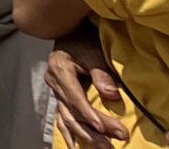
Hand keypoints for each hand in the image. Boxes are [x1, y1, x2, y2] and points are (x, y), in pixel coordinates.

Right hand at [44, 30, 131, 145]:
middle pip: (73, 112)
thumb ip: (100, 72)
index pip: (74, 97)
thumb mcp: (92, 51)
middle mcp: (54, 83)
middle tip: (114, 143)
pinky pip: (62, 119)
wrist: (68, 32)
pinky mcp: (60, 97)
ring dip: (85, 136)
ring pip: (67, 119)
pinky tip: (74, 147)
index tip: (105, 128)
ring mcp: (55, 92)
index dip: (88, 113)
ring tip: (104, 147)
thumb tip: (112, 95)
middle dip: (93, 130)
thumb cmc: (83, 39)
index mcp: (60, 69)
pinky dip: (69, 134)